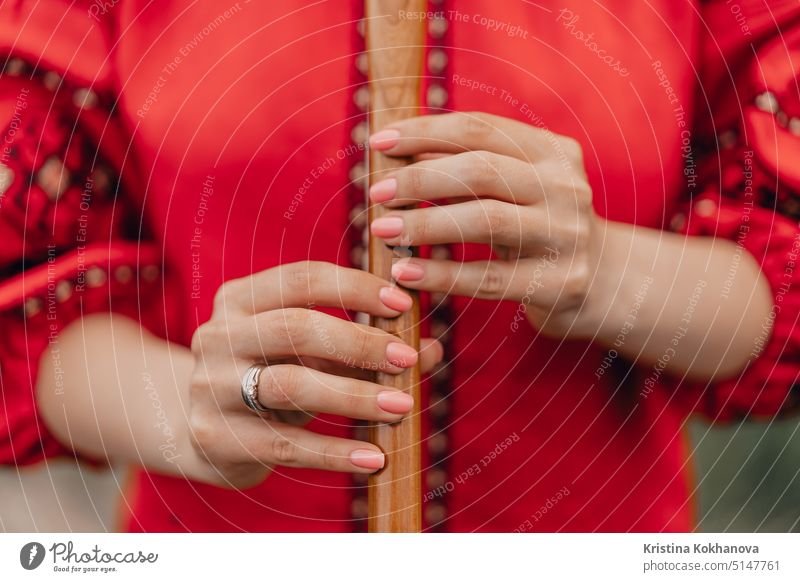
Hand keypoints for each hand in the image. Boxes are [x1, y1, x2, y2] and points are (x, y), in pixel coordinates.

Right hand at [188, 261, 441, 487]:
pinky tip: (374, 457)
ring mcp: (212, 387)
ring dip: (354, 397)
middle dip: (359, 342)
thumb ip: (365, 346)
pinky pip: (285, 445)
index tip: (403, 305)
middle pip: (296, 328)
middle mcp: (218, 335)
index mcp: (240, 299)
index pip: (302, 278)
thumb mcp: (310, 354)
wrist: (204, 432)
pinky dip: (334, 452)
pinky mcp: (217, 437)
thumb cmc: (272, 377)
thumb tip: (433, 348)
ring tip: (402, 408)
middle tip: (409, 360)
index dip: (356, 287)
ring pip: (290, 385)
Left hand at [368, 111, 607, 337]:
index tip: (378, 142)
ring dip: (424, 223)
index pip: (480, 128)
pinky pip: (488, 278)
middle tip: (376, 192)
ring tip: (381, 230)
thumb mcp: (516, 188)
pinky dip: (441, 275)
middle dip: (420, 177)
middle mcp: (565, 187)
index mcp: (553, 152)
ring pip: (485, 220)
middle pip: (481, 169)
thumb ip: (467, 168)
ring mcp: (566, 235)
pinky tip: (404, 272)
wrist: (605, 283)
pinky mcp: (559, 283)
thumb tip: (398, 150)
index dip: (424, 131)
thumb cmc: (540, 227)